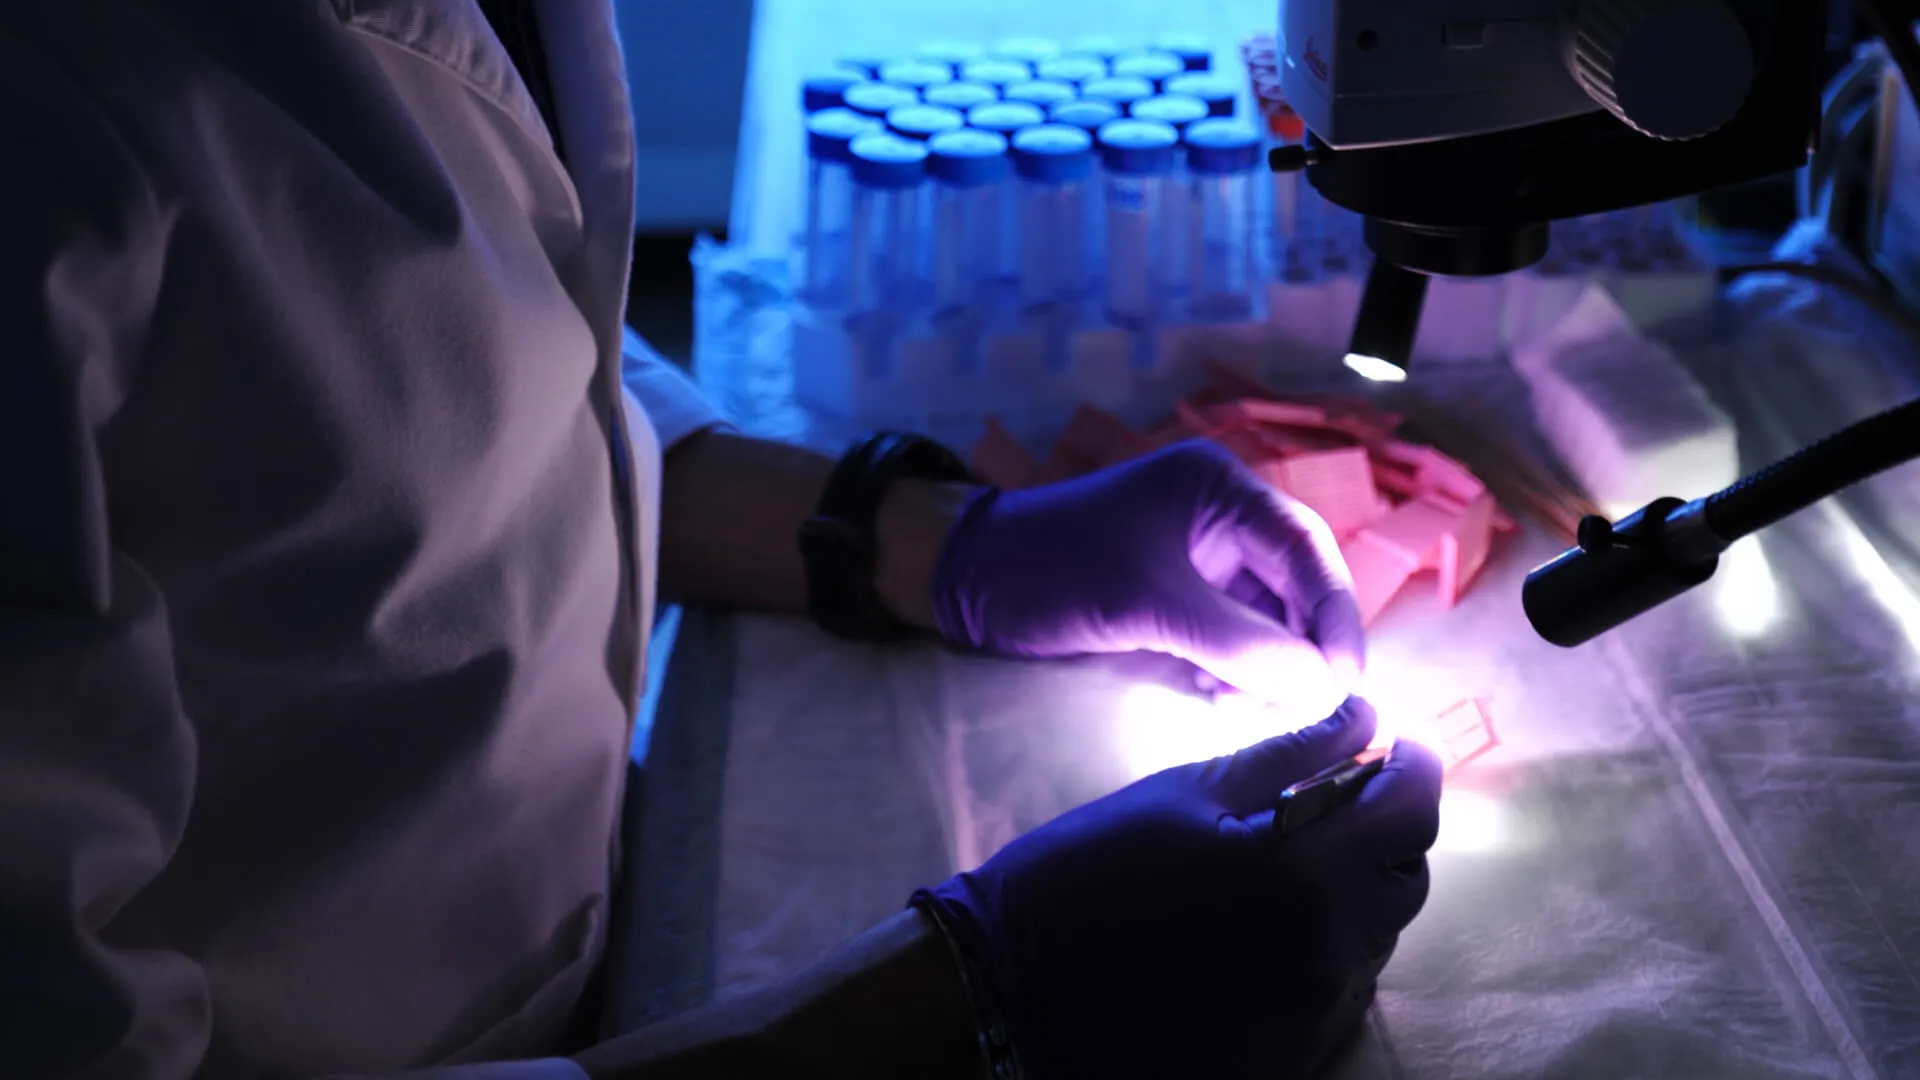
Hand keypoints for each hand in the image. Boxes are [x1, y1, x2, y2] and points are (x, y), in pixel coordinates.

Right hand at [918, 700, 1440, 1079]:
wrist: (1013, 992)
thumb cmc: (1087, 874)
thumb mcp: (1185, 793)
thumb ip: (1292, 754)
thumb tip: (1366, 716)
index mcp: (1307, 874)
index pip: (1415, 808)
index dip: (1410, 764)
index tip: (1386, 745)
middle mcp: (1331, 953)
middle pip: (1407, 873)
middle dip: (1379, 826)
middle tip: (1321, 802)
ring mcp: (1316, 1014)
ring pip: (1377, 932)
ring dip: (1351, 888)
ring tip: (1274, 868)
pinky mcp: (1296, 1054)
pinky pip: (1342, 986)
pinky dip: (1324, 946)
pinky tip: (1257, 928)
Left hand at [931, 439, 1363, 714]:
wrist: (965, 581)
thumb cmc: (1053, 571)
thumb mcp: (1149, 606)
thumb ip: (1239, 644)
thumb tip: (1322, 688)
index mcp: (1220, 488)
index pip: (1308, 548)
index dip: (1335, 616)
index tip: (1346, 681)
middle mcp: (1219, 515)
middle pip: (1294, 585)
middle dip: (1302, 648)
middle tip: (1310, 710)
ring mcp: (1197, 556)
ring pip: (1265, 617)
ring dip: (1269, 666)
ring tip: (1257, 711)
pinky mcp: (1174, 595)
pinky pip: (1230, 634)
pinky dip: (1234, 670)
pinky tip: (1222, 702)